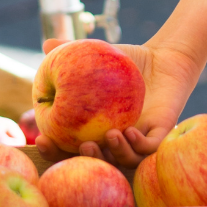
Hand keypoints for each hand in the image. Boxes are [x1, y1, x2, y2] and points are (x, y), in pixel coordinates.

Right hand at [35, 38, 202, 167]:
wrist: (163, 58)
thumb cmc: (125, 60)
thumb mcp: (95, 56)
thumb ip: (70, 50)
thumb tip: (48, 44)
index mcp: (93, 130)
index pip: (68, 147)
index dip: (53, 150)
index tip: (42, 139)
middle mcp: (114, 141)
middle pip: (97, 161)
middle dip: (88, 159)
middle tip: (83, 145)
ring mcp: (137, 140)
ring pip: (125, 160)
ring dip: (116, 153)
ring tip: (110, 135)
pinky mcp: (160, 136)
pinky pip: (149, 149)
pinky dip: (138, 145)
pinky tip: (130, 132)